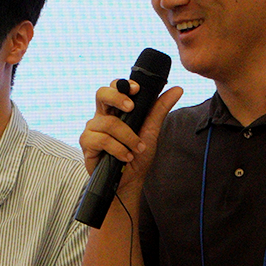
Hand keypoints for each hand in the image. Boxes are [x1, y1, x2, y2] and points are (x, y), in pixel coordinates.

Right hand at [80, 81, 183, 197]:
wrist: (130, 180)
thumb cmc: (138, 155)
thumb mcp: (152, 130)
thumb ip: (160, 109)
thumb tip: (178, 89)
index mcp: (115, 110)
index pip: (114, 88)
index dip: (122, 85)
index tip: (136, 90)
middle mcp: (102, 116)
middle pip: (101, 94)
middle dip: (117, 98)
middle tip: (131, 108)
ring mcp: (92, 129)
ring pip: (108, 123)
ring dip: (127, 137)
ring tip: (136, 148)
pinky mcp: (87, 143)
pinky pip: (102, 140)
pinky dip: (118, 149)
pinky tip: (125, 156)